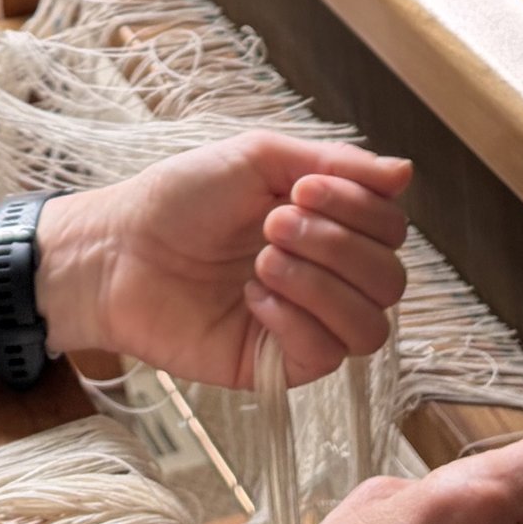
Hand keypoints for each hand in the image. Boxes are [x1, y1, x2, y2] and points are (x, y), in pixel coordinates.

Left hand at [38, 131, 411, 391]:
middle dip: (336, 245)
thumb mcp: (257, 158)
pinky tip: (252, 298)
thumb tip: (407, 173)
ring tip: (262, 262)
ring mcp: (305, 324)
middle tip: (272, 225)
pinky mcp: (277, 365)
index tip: (301, 188)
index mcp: (328, 225)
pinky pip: (326, 356)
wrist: (115, 250)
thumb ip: (334, 163)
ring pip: (372, 326)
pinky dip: (295, 320)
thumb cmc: (179, 199)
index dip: (360, 208)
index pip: (391, 228)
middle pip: (391, 279)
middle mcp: (326, 276)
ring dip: (321, 285)